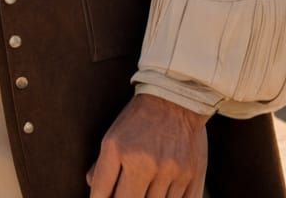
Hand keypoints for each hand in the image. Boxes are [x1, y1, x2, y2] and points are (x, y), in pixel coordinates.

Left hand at [86, 93, 207, 196]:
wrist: (176, 98)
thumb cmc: (140, 119)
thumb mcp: (114, 135)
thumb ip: (103, 166)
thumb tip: (95, 191)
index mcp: (118, 149)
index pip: (101, 193)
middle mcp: (143, 161)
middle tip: (127, 192)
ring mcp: (169, 171)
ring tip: (145, 188)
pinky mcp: (190, 175)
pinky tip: (163, 191)